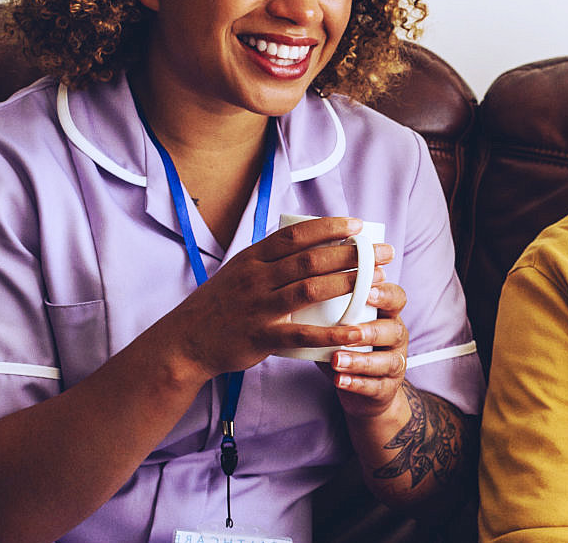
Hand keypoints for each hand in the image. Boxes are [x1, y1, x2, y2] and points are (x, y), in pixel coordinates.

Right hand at [155, 216, 392, 379]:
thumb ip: (270, 258)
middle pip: (311, 259)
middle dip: (352, 253)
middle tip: (382, 253)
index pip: (296, 235)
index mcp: (252, 258)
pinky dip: (330, 332)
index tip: (358, 224)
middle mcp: (256, 278)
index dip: (329, 227)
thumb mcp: (239, 272)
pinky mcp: (261, 337)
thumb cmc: (220, 305)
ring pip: (310, 289)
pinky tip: (354, 331)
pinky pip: (301, 333)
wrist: (185, 342)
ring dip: (349, 283)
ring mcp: (258, 307)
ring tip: (378, 281)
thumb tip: (308, 241)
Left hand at [327, 277, 409, 419]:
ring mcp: (395, 365)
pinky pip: (375, 387)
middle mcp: (396, 338)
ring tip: (336, 360)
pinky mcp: (387, 389)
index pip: (396, 298)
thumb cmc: (349, 347)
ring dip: (360, 361)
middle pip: (394, 330)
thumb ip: (332, 308)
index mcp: (387, 316)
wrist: (364, 391)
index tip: (367, 291)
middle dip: (371, 331)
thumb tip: (301, 285)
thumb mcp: (344, 324)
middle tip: (350, 331)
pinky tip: (339, 381)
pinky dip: (356, 384)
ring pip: (387, 362)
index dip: (385, 294)